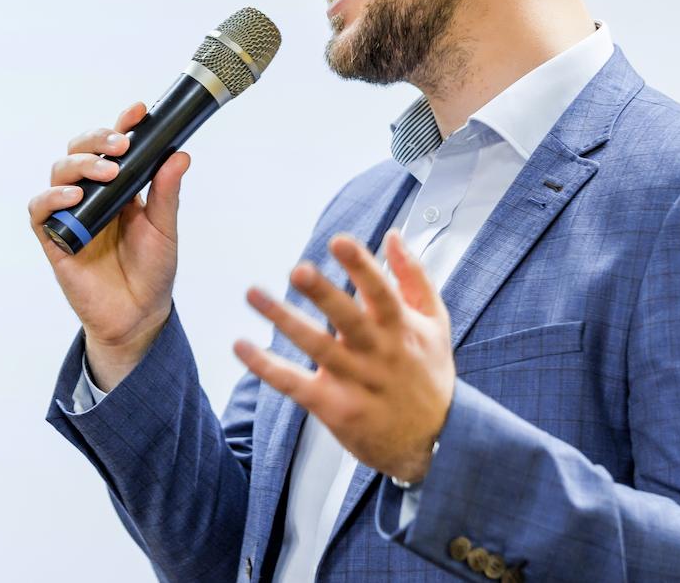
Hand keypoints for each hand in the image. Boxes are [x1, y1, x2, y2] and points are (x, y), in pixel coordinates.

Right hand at [27, 101, 191, 389]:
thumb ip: (166, 193)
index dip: (122, 124)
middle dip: (98, 140)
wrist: (138, 315)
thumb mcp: (164, 229)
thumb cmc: (152, 271)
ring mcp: (71, 213)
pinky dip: (52, 198)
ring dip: (80, 165)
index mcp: (120, 186)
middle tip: (121, 145)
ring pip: (59, 172)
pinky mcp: (54, 237)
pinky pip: (40, 209)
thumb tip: (181, 155)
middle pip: (80, 150)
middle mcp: (92, 194)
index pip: (115, 145)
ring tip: (107, 172)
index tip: (139, 110)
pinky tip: (73, 197)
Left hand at [235, 231, 454, 482]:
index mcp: (401, 328)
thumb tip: (393, 236)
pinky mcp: (334, 407)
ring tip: (255, 294)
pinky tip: (243, 346)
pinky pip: (294, 384)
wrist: (434, 442)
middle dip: (324, 294)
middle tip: (299, 270)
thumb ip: (413, 276)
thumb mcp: (435, 322)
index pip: (382, 292)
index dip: (361, 266)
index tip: (339, 242)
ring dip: (283, 320)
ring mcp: (355, 381)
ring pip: (316, 347)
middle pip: (348, 319)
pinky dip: (267, 366)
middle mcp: (378, 353)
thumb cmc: (428, 375)